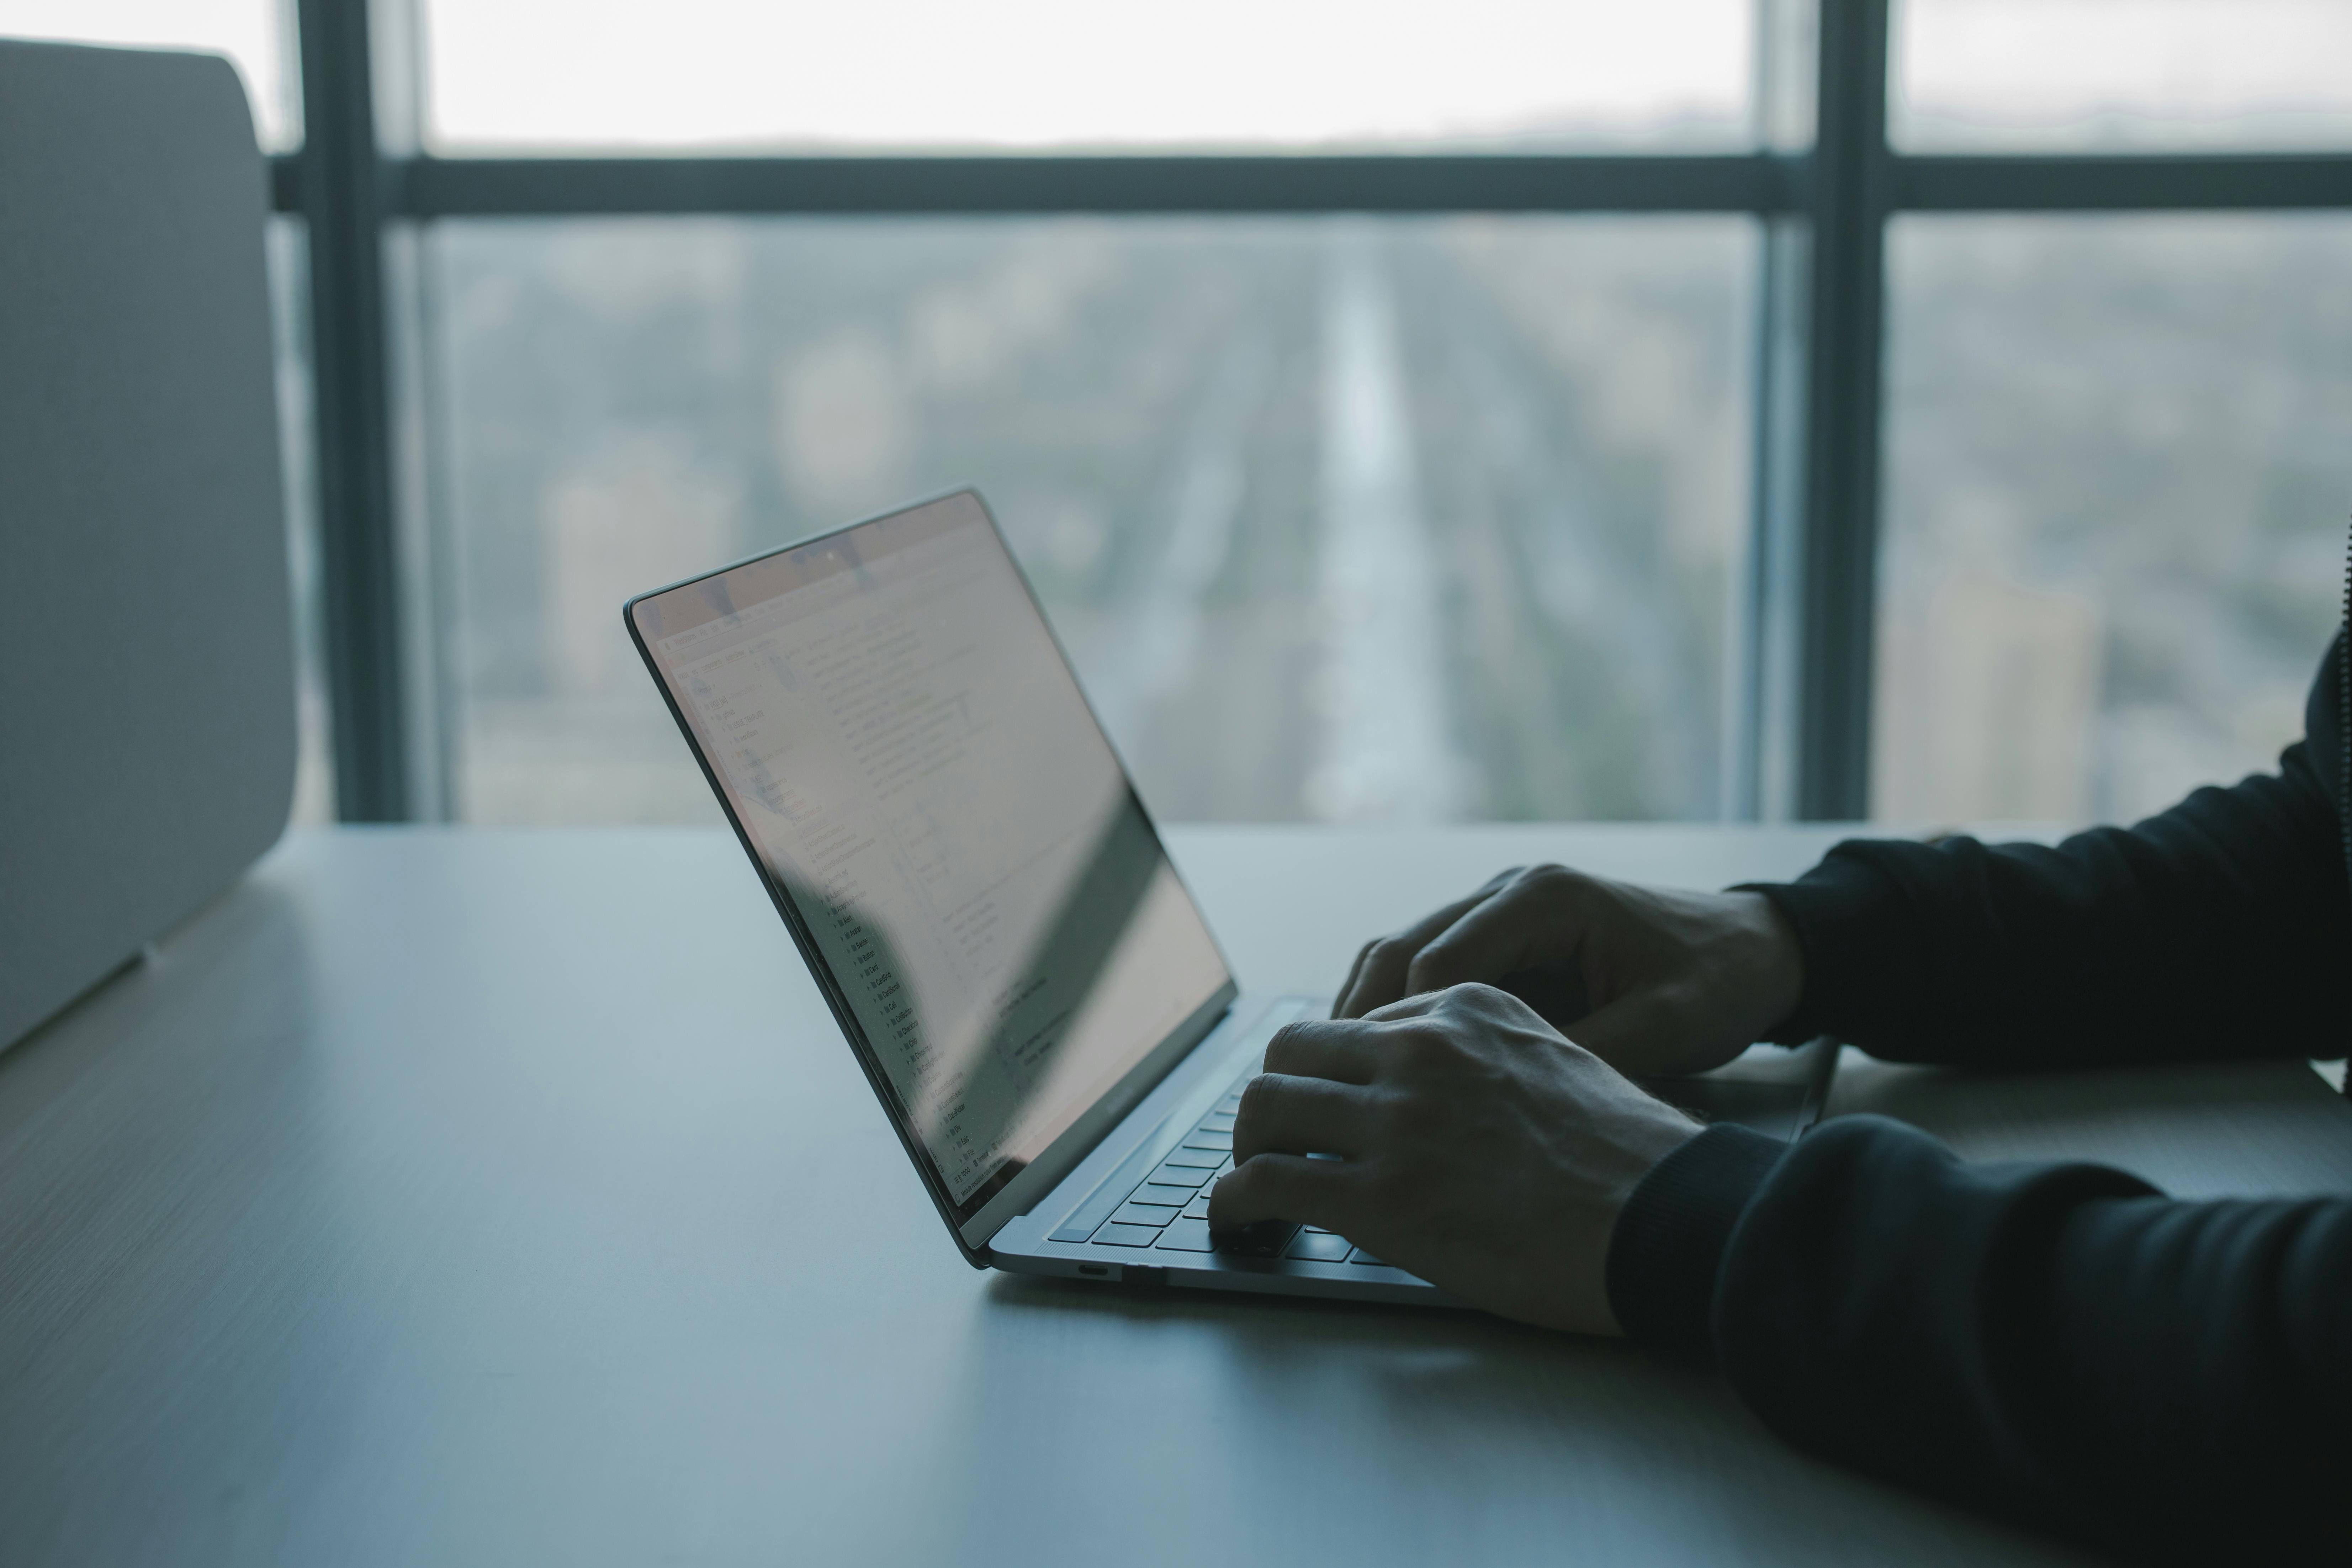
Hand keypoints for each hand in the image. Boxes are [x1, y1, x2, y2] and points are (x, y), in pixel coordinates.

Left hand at [1208, 984, 1699, 1333]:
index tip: (1329, 1102)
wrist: (1666, 1218)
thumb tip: (1451, 1096)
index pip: (1361, 1023)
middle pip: (1295, 1050)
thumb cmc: (1633, 1160)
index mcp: (1469, 1009)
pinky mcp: (1380, 1195)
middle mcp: (1422, 1050)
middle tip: (1275, 1136)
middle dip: (1276, 1094)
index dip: (1335, 1070)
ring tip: (1250, 1177)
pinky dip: (1234, 1200)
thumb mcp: (1562, 1063)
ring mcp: (1397, 1121)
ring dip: (1246, 1144)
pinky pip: (1266, 1181)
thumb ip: (1492, 1062)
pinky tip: (1237, 1218)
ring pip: (1266, 1106)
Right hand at [1334, 864, 1804, 1078]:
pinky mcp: (1506, 937)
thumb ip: (1589, 1054)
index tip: (1373, 1087)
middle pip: (1401, 947)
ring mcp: (1503, 909)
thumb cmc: (1719, 982)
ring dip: (1368, 1012)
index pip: (1440, 958)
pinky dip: (1399, 1011)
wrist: (1759, 948)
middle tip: (1325, 1087)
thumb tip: (1509, 1102)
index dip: (1400, 1026)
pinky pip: (1430, 967)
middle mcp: (1511, 891)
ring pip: (1401, 952)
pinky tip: (1384, 1063)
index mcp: (1545, 897)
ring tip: (1337, 1080)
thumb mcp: (1668, 1026)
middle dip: (1359, 1018)